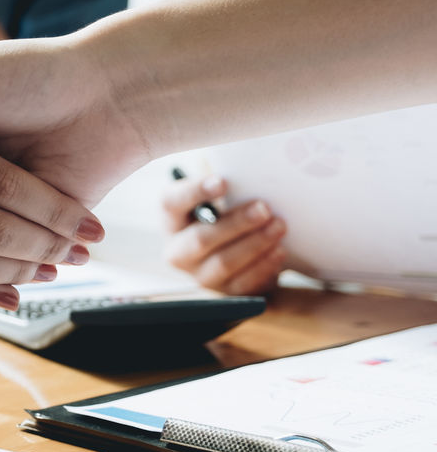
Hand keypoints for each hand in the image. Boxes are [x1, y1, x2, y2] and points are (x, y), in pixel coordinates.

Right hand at [162, 176, 286, 294]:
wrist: (244, 251)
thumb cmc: (232, 213)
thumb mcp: (225, 195)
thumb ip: (230, 180)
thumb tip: (248, 157)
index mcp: (172, 220)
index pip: (171, 203)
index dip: (193, 192)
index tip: (222, 181)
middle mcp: (178, 251)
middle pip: (200, 240)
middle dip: (235, 224)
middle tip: (264, 208)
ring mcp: (199, 275)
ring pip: (223, 264)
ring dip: (254, 244)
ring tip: (279, 226)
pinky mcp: (225, 293)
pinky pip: (243, 285)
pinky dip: (263, 267)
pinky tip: (280, 252)